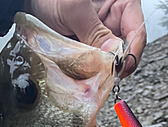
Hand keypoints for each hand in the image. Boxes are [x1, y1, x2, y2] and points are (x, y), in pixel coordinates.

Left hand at [23, 0, 145, 77]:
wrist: (30, 2)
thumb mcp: (75, 9)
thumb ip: (94, 31)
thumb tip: (112, 54)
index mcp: (121, 3)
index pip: (137, 30)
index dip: (132, 51)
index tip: (121, 67)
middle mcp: (113, 20)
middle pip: (125, 49)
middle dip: (115, 65)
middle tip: (105, 77)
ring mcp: (100, 36)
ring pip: (109, 59)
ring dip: (101, 71)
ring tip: (91, 77)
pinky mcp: (88, 48)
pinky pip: (94, 63)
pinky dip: (89, 72)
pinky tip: (83, 75)